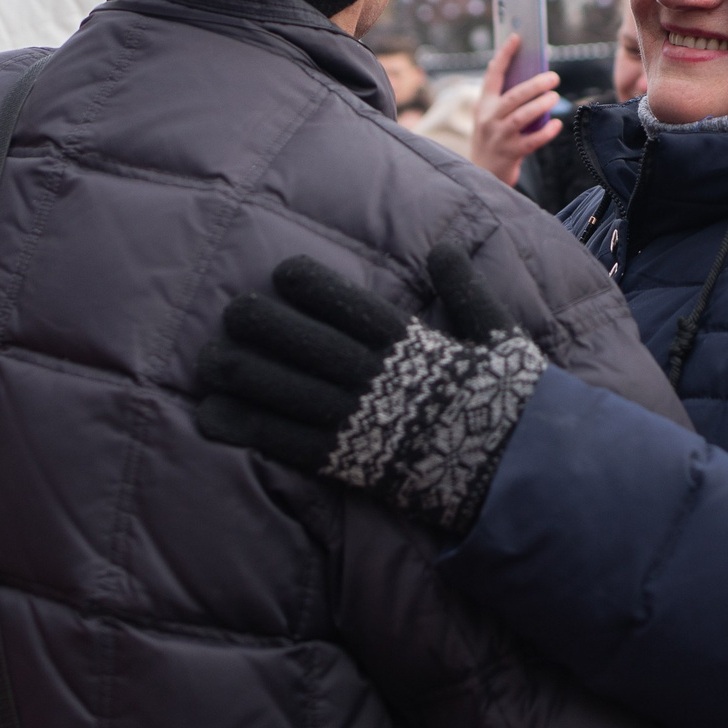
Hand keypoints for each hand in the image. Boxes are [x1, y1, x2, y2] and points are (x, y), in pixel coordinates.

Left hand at [194, 244, 543, 533]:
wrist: (520, 478)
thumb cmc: (513, 404)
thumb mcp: (499, 335)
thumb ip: (468, 290)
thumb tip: (445, 249)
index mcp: (410, 344)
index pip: (348, 305)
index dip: (311, 287)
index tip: (282, 272)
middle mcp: (375, 378)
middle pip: (304, 343)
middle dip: (262, 325)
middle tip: (231, 312)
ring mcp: (359, 421)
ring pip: (286, 389)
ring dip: (242, 373)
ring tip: (208, 360)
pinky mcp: (348, 463)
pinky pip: (287, 442)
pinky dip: (247, 429)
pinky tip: (213, 418)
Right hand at [468, 34, 560, 188]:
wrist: (482, 174)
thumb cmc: (493, 139)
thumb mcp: (489, 116)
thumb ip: (499, 95)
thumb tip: (512, 69)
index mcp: (484, 105)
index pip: (494, 75)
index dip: (505, 55)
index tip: (517, 37)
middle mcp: (489, 119)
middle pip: (513, 97)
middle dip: (534, 84)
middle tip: (553, 77)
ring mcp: (499, 137)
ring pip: (521, 117)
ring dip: (540, 105)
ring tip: (554, 97)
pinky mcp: (510, 154)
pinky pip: (531, 141)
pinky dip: (545, 132)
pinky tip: (557, 125)